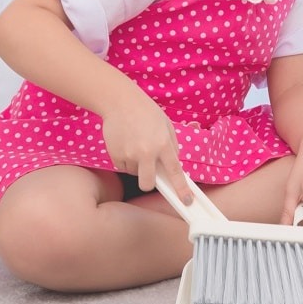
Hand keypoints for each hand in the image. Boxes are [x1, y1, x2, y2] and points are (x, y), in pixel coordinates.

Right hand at [99, 87, 191, 202]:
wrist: (120, 102)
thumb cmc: (147, 112)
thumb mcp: (166, 125)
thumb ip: (171, 146)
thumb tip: (172, 165)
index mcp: (163, 144)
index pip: (175, 171)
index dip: (181, 188)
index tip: (187, 201)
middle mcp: (147, 152)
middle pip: (147, 184)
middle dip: (149, 183)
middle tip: (149, 172)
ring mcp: (129, 154)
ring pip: (134, 173)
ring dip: (136, 165)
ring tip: (136, 144)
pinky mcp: (115, 154)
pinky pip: (122, 166)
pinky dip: (125, 159)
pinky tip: (126, 143)